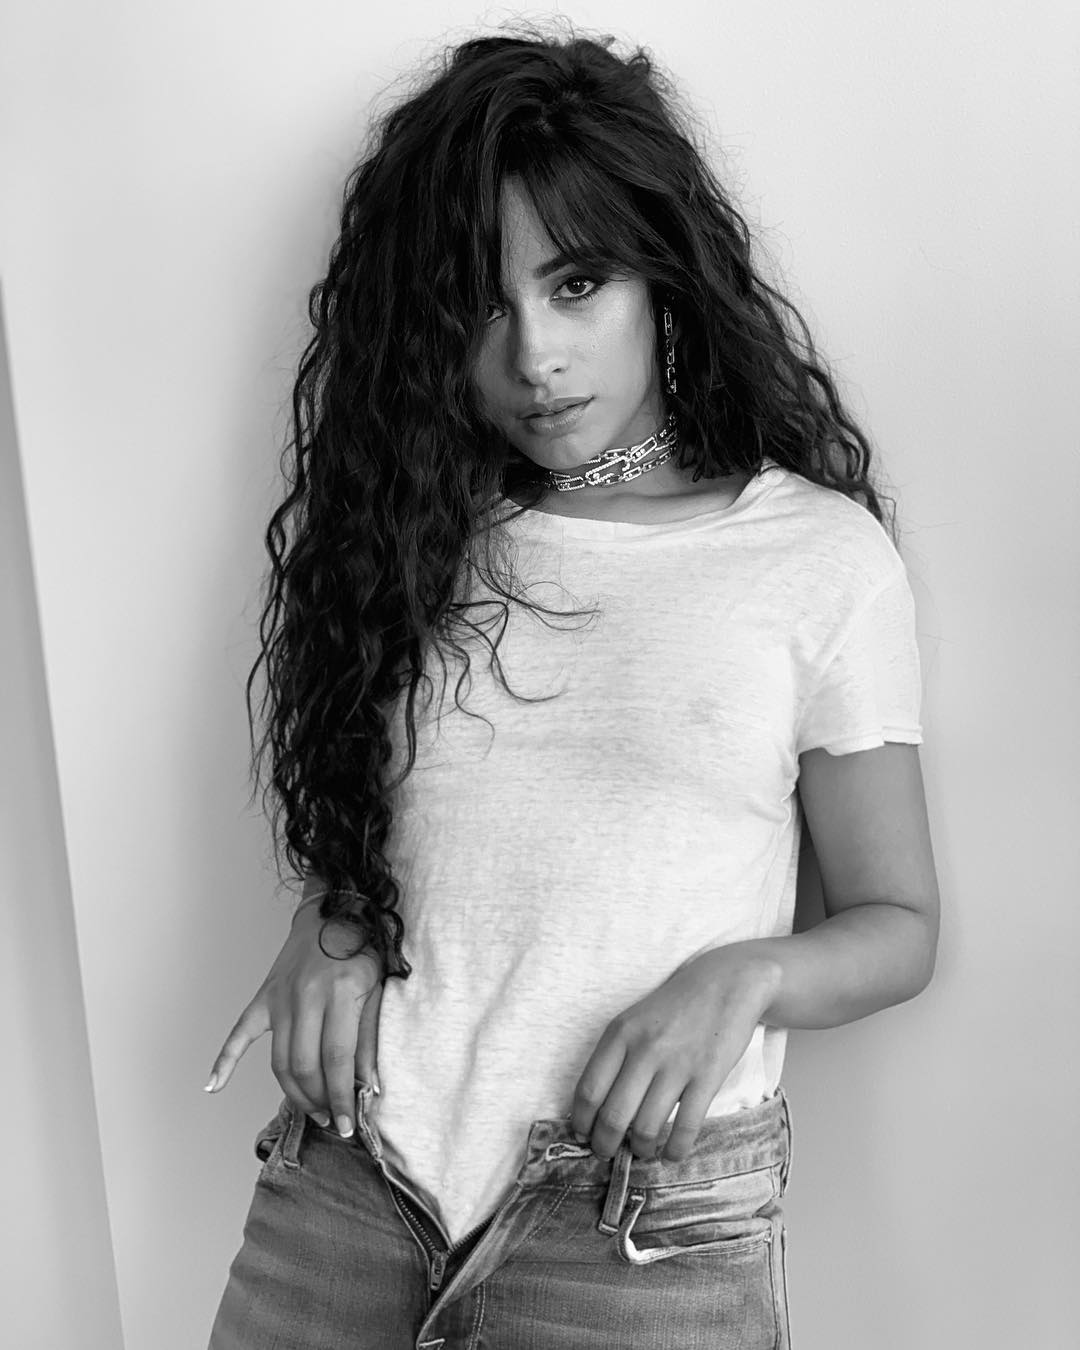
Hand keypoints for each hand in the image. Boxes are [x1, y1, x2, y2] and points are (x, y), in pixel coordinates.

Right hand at [204, 900, 383, 1136]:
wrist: (334, 911)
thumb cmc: (361, 950)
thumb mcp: (377, 989)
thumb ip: (369, 1038)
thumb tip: (369, 1085)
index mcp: (340, 992)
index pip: (337, 1059)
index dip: (342, 1096)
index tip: (348, 1124)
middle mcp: (306, 996)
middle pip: (304, 1065)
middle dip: (318, 1101)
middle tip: (331, 1120)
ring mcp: (280, 997)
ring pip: (279, 1059)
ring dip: (293, 1093)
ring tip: (311, 1111)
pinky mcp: (264, 996)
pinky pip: (239, 1033)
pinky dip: (224, 1060)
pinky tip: (213, 1086)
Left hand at [569, 945, 778, 1162]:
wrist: (726, 982)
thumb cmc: (674, 1006)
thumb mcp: (634, 1020)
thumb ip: (615, 1056)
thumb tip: (595, 1107)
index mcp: (619, 1034)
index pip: (588, 1090)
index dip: (582, 1122)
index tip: (584, 1135)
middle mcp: (644, 1049)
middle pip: (613, 1116)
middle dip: (606, 1145)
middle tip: (608, 1153)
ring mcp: (677, 1064)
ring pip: (646, 1127)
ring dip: (640, 1149)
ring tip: (642, 1150)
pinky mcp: (708, 1076)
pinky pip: (685, 1127)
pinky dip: (675, 1150)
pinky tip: (671, 1154)